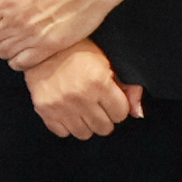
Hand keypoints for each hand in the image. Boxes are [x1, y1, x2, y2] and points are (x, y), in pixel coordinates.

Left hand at [0, 0, 122, 71]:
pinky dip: (18, 59)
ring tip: (15, 38)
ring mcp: (33, 37)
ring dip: (5, 46)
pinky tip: (25, 49)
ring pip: (3, 52)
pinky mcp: (49, 48)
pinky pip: (22, 64)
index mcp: (9, 0)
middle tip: (4, 26)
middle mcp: (18, 21)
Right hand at [24, 38, 139, 139]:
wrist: (43, 48)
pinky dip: (67, 125)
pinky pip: (63, 133)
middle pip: (104, 128)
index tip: (111, 100)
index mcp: (99, 82)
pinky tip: (67, 110)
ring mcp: (61, 105)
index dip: (118, 107)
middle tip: (97, 105)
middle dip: (105, 118)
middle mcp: (81, 96)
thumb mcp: (108, 61)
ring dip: (86, 124)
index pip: (120, 114)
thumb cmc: (79, 51)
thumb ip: (128, 86)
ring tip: (83, 108)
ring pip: (84, 134)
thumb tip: (137, 114)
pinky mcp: (45, 111)